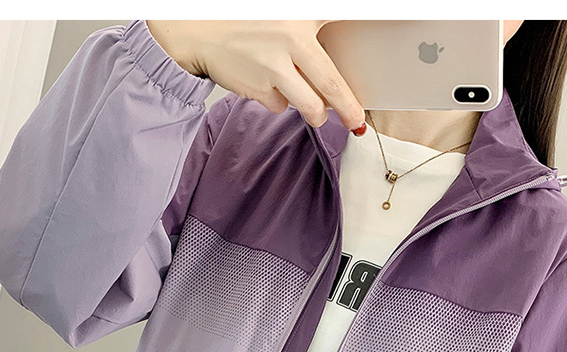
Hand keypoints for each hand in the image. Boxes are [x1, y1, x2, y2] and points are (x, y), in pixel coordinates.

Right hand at [145, 20, 364, 132]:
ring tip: (317, 112)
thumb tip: (333, 72)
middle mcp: (291, 39)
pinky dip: (280, 102)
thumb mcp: (281, 16)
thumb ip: (307, 33)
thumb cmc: (243, 21)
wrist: (198, 30)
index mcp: (301, 14)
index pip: (342, 30)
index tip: (368, 89)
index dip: (355, 65)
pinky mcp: (260, 88)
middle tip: (357, 122)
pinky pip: (282, 106)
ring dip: (316, 113)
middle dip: (348, 109)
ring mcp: (275, 67)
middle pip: (331, 84)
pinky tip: (269, 84)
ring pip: (310, 105)